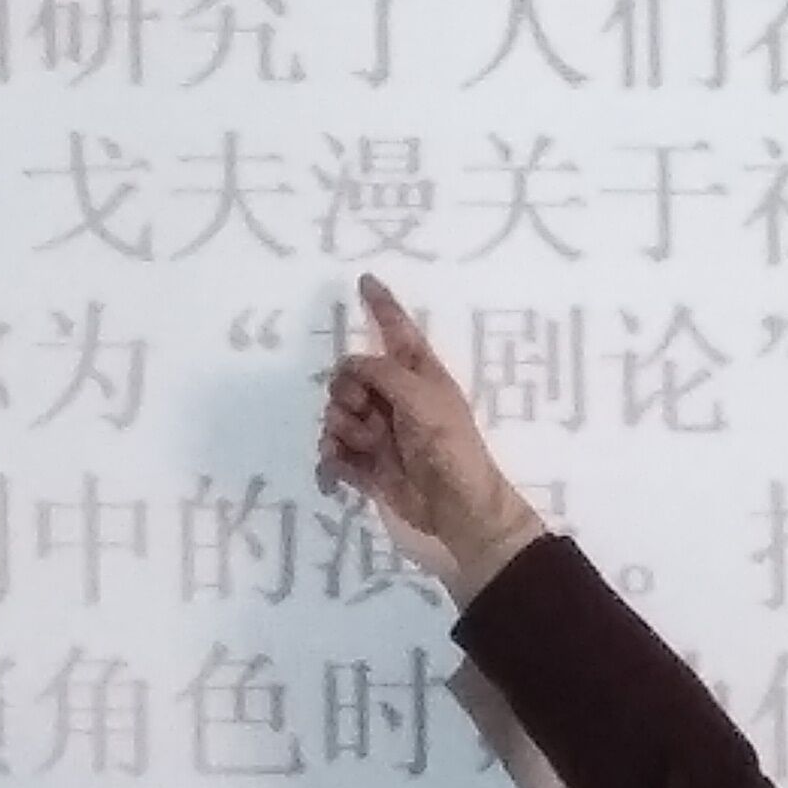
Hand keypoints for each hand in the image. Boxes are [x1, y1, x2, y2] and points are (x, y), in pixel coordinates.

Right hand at [315, 274, 549, 598]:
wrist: (455, 507)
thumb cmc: (449, 444)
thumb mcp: (420, 396)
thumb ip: (381, 372)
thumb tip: (349, 367)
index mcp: (417, 373)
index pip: (396, 329)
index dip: (382, 305)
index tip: (365, 280)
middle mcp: (394, 398)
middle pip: (348, 376)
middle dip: (347, 392)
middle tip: (366, 410)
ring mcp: (378, 432)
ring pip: (335, 415)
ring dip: (342, 429)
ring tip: (367, 446)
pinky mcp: (365, 465)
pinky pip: (332, 452)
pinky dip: (333, 459)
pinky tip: (344, 469)